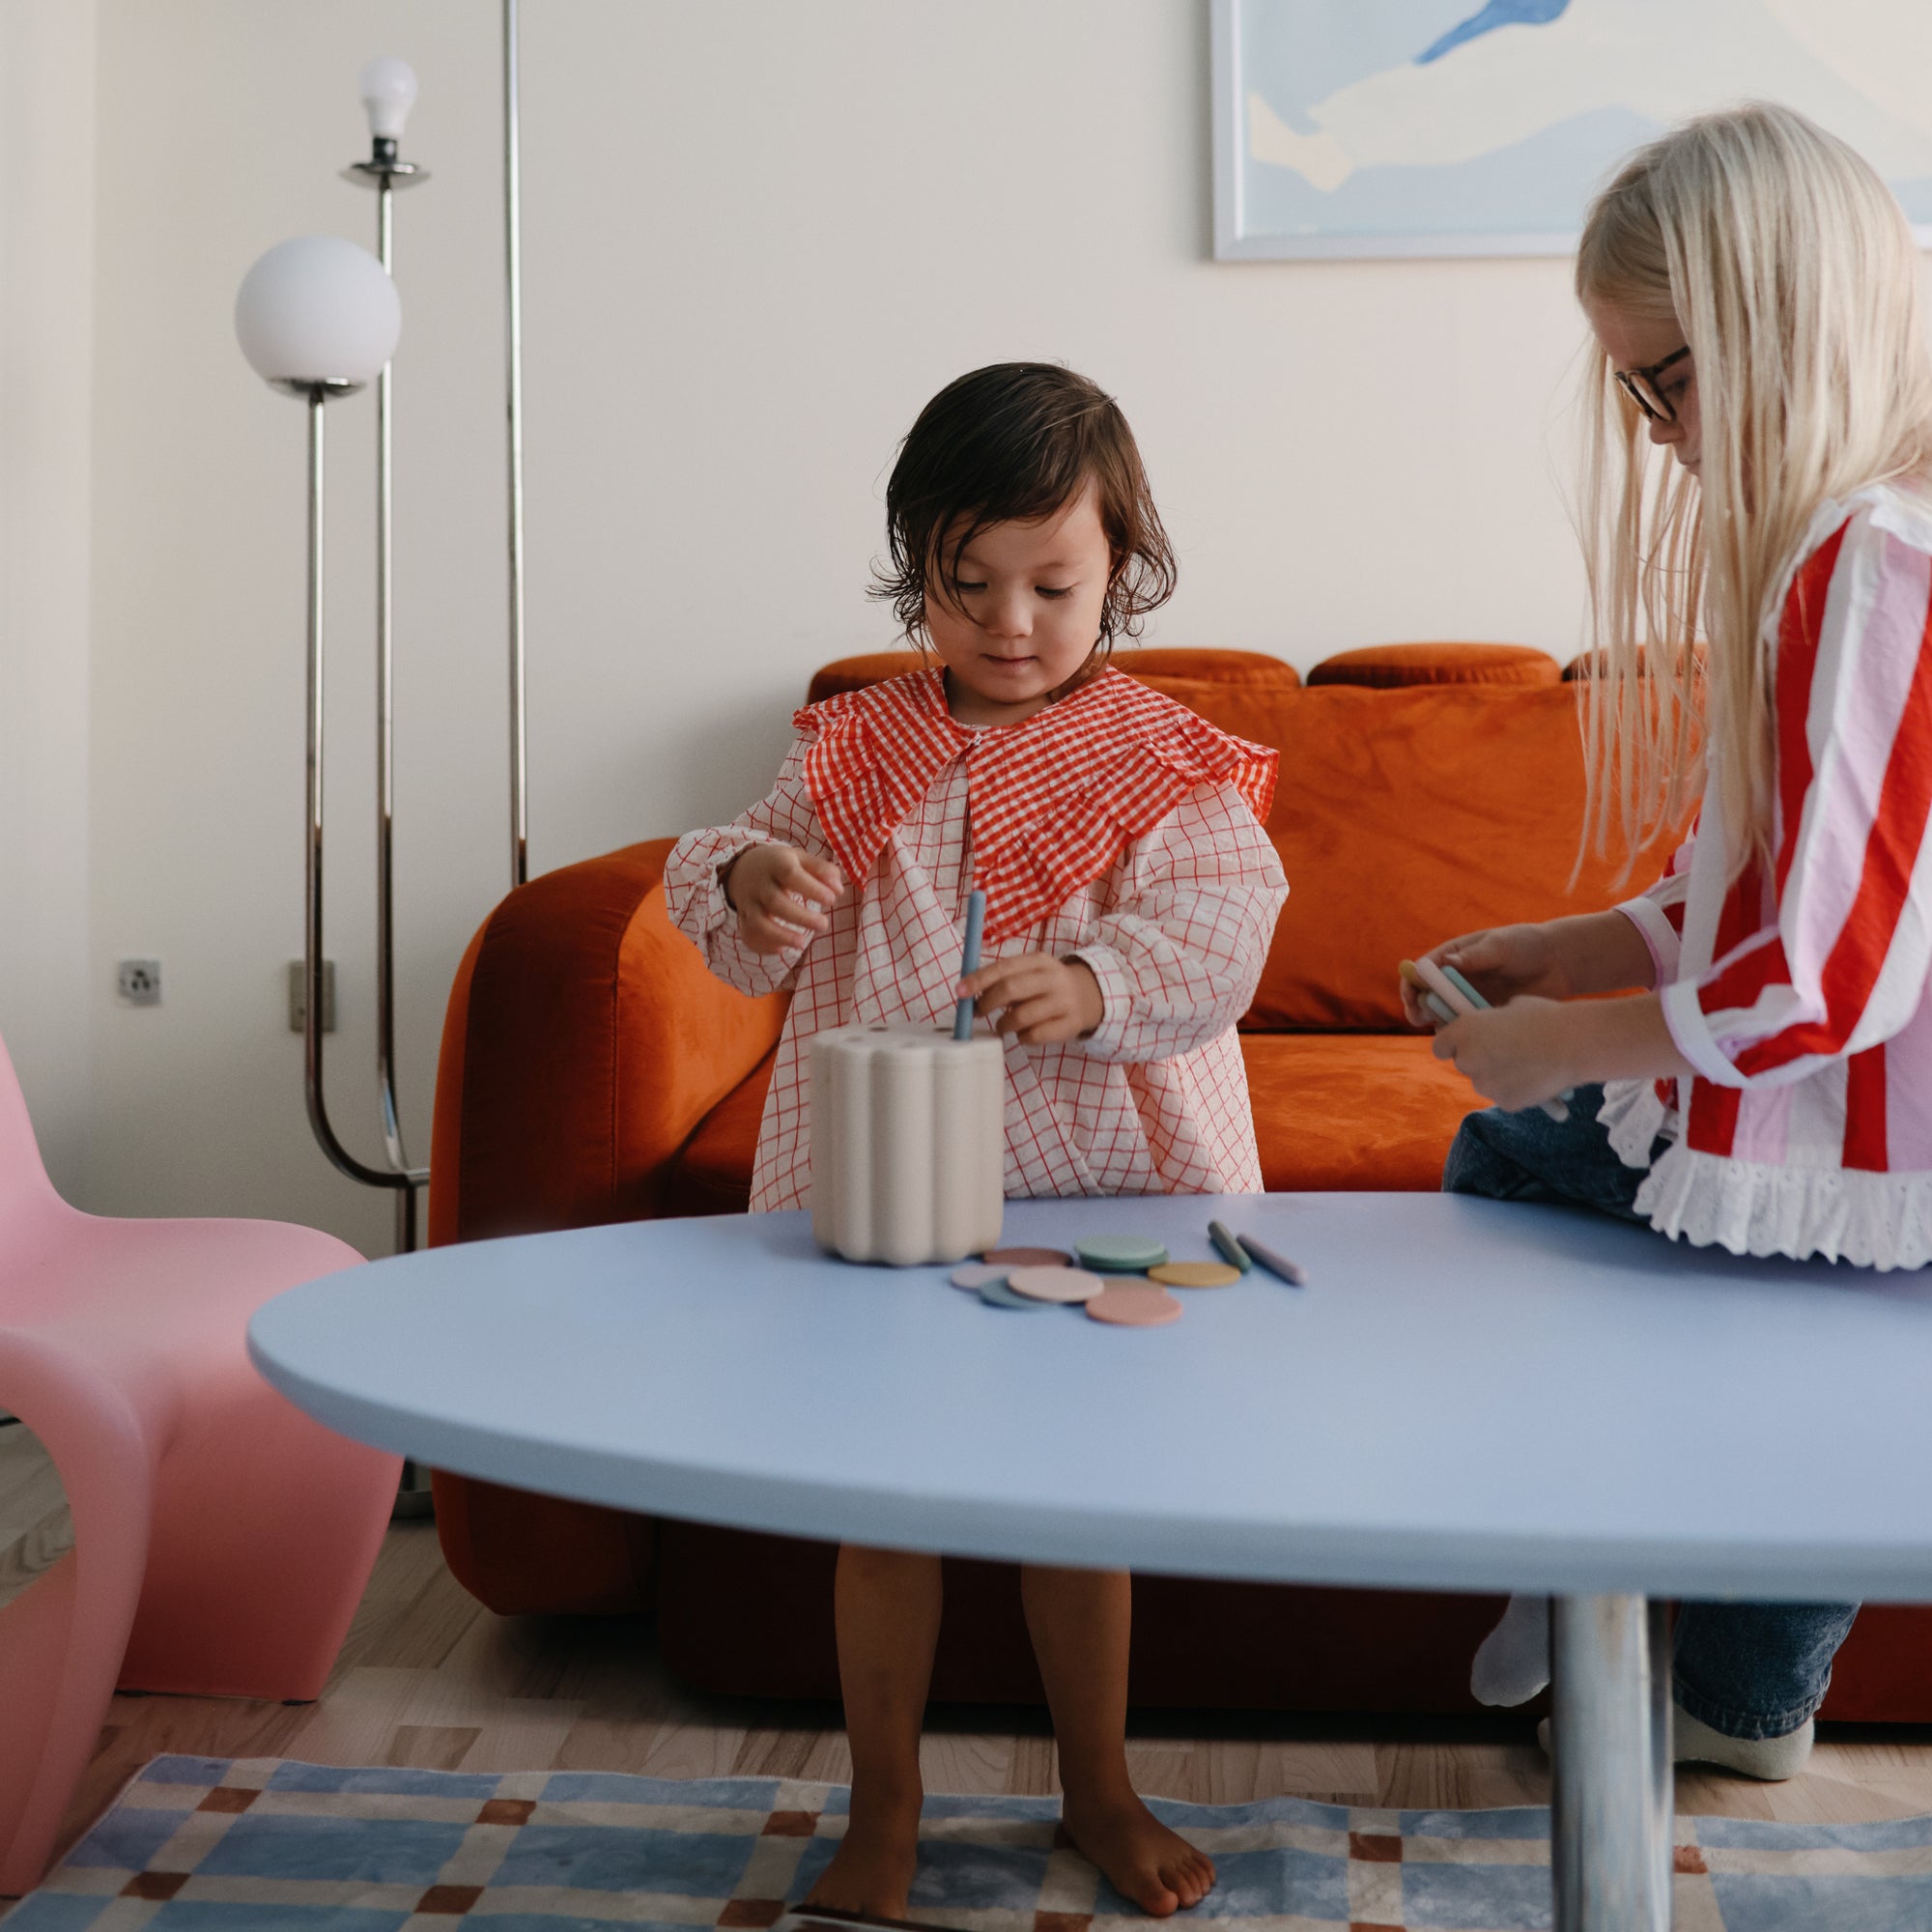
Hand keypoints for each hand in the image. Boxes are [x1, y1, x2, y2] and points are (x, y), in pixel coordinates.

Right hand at [722, 843, 844, 954]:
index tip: (832, 899)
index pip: (791, 874)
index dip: (811, 888)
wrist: (742, 868)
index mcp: (776, 863)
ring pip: (758, 922)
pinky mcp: (744, 919)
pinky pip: (749, 935)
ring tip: (802, 944)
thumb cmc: (780, 865)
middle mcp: (759, 884)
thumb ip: (822, 870)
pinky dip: (763, 945)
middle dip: (800, 917)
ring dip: (780, 935)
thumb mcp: (800, 859)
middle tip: (824, 925)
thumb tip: (838, 889)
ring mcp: (749, 903)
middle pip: (775, 902)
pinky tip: (781, 949)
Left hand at [959, 953, 1103, 1044]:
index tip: (960, 992)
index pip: (1003, 968)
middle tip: (977, 1012)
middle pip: (1011, 990)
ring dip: (1004, 1024)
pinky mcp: (1070, 1025)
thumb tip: (967, 991)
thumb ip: (1003, 977)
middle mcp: (1053, 979)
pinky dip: (1022, 1038)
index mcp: (1039, 961)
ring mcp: (1064, 1002)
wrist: (1089, 995)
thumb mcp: (1029, 971)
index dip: (979, 980)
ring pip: (1021, 1017)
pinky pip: (1035, 1036)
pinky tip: (1023, 1033)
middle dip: (987, 1003)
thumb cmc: (1045, 985)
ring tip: (1003, 1025)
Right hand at [1399, 923, 1571, 1029]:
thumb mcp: (1501, 945)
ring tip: (1450, 1026)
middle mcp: (1454, 979)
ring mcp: (1467, 999)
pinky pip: (1465, 1029)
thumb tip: (1448, 962)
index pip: (1420, 971)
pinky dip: (1463, 1035)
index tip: (1412, 996)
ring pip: (1442, 1017)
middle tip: (1422, 1018)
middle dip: (1418, 1009)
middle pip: (1424, 997)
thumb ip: (1476, 956)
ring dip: (1439, 1024)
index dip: (1411, 984)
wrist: (1557, 964)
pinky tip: (1472, 1036)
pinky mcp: (1482, 1017)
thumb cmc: (1526, 945)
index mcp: (1452, 957)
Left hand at [1432, 997, 1583, 1110]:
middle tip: (1506, 1052)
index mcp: (1465, 1031)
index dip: (1453, 1044)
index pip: (1439, 1046)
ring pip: (1485, 1082)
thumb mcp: (1511, 1008)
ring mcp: (1485, 1084)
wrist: (1575, 1043)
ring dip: (1498, 1076)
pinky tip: (1535, 1078)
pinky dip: (1516, 1090)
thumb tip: (1490, 1027)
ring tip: (1527, 1064)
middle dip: (1479, 1059)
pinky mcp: (1505, 1102)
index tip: (1467, 1043)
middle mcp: (1468, 1059)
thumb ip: (1492, 1021)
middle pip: (1464, 1064)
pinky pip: (1505, 1097)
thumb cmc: (1546, 1017)